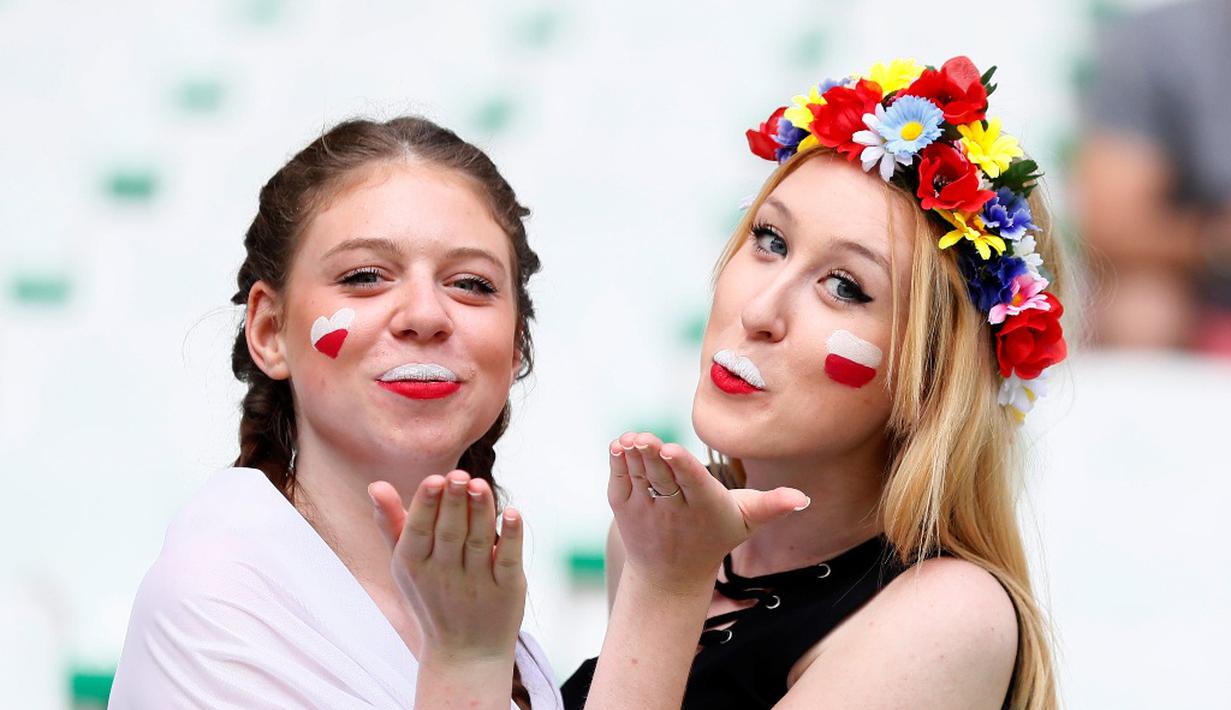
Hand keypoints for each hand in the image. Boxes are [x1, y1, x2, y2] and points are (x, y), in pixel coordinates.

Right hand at [368, 471, 525, 662]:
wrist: (464, 653)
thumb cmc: (430, 597)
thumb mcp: (405, 565)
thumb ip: (392, 524)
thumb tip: (376, 485)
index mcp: (413, 566)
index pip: (419, 531)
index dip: (427, 505)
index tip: (435, 478)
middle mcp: (444, 576)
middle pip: (449, 533)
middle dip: (454, 503)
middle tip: (460, 474)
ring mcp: (477, 585)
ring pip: (478, 542)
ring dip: (481, 512)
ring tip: (481, 484)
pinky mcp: (507, 590)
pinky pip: (508, 560)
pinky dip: (511, 537)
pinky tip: (513, 513)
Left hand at [607, 432, 808, 594]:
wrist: (671, 577)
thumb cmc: (714, 538)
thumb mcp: (746, 523)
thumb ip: (772, 506)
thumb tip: (803, 498)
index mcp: (704, 507)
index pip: (692, 482)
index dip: (681, 465)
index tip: (669, 449)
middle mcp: (673, 510)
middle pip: (663, 476)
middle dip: (653, 456)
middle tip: (645, 438)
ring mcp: (646, 510)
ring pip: (640, 476)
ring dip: (633, 456)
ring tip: (631, 439)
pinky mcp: (625, 510)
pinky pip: (621, 482)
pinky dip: (618, 464)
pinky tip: (619, 446)